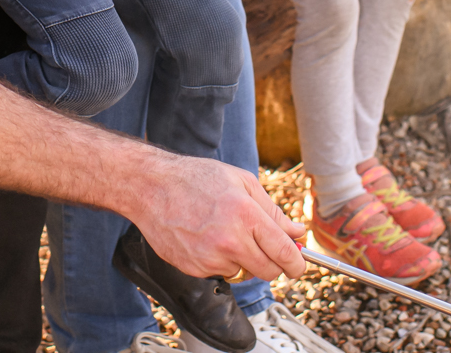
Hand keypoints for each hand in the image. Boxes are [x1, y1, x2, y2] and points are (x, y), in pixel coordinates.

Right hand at [137, 155, 307, 281]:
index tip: (298, 264)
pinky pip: (220, 272)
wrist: (152, 187)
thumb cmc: (196, 178)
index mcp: (246, 216)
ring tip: (224, 232)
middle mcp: (230, 241)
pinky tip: (206, 238)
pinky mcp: (195, 269)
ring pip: (244, 272)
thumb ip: (272, 211)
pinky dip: (220, 260)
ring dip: (242, 259)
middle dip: (273, 263)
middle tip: (265, 248)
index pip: (285, 253)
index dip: (297, 263)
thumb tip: (296, 232)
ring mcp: (211, 258)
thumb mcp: (241, 182)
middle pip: (269, 271)